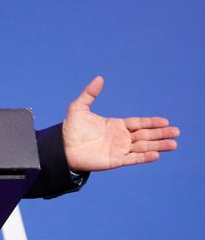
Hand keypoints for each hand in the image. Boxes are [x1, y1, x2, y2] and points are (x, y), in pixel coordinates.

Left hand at [62, 76, 179, 171]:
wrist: (62, 148)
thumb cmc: (70, 128)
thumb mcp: (79, 107)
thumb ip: (90, 93)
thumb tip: (99, 78)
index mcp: (115, 125)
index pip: (138, 123)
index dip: (151, 122)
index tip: (165, 121)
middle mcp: (120, 137)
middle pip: (145, 135)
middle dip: (160, 133)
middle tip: (176, 132)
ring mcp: (119, 149)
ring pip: (143, 147)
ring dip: (158, 145)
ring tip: (173, 144)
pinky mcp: (115, 160)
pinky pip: (133, 159)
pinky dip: (144, 157)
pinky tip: (156, 154)